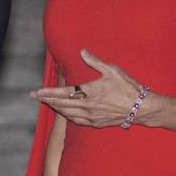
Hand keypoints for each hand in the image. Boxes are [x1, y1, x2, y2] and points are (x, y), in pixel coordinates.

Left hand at [31, 50, 148, 126]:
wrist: (141, 107)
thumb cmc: (128, 87)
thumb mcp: (112, 70)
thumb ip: (95, 61)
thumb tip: (82, 52)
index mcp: (90, 92)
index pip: (64, 93)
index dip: (49, 93)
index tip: (37, 92)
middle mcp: (88, 106)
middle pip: (62, 105)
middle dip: (47, 100)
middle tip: (35, 96)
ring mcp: (91, 117)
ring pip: (67, 114)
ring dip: (55, 108)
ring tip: (47, 103)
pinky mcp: (96, 123)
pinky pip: (77, 121)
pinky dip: (67, 116)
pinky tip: (64, 113)